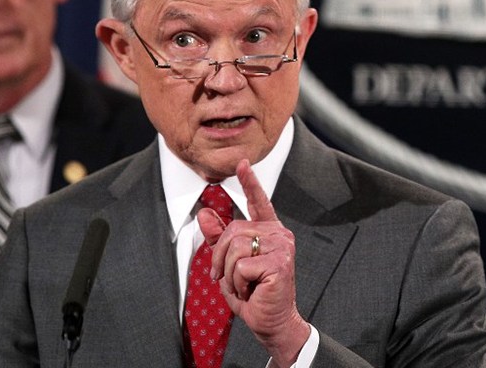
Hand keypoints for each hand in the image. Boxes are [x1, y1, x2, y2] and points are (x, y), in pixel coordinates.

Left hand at [197, 159, 310, 366]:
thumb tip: (203, 214)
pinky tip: (251, 291)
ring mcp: (282, 247)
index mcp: (269, 232)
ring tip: (242, 286)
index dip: (250, 181)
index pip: (259, 202)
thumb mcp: (230, 265)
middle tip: (227, 278)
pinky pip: (241, 266)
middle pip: (233, 230)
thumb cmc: (254, 294)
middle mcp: (279, 235)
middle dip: (220, 257)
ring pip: (234, 247)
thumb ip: (219, 239)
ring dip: (229, 273)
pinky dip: (237, 283)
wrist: (272, 323)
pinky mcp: (279, 263)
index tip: (242, 162)